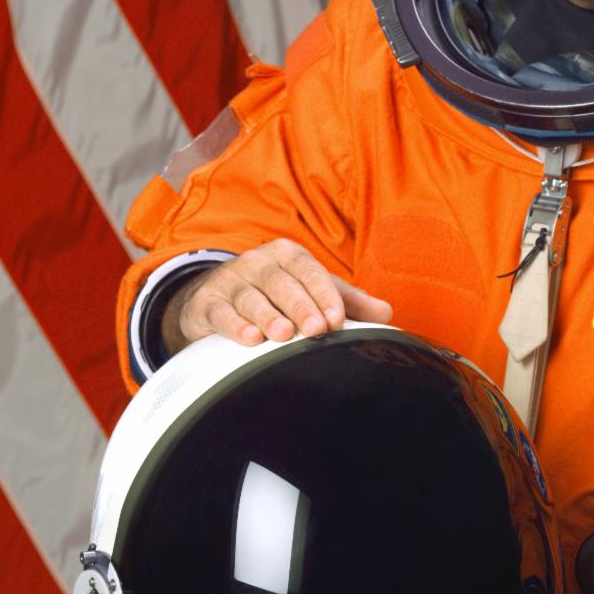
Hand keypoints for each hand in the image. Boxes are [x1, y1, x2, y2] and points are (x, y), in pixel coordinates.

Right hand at [171, 238, 392, 349]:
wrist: (216, 297)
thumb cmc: (275, 294)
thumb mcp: (310, 291)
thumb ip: (348, 301)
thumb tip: (386, 314)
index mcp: (287, 254)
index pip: (309, 271)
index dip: (324, 294)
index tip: (337, 319)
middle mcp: (258, 262)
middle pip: (281, 283)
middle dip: (300, 306)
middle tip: (316, 330)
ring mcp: (230, 281)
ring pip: (251, 297)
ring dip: (267, 316)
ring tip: (282, 335)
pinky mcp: (207, 302)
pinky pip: (221, 312)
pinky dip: (234, 324)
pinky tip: (248, 338)